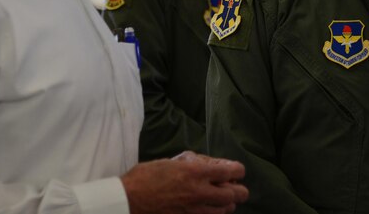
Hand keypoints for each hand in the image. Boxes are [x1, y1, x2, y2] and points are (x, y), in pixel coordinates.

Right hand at [121, 150, 248, 213]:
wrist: (130, 199)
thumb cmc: (147, 176)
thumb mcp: (171, 161)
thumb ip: (193, 163)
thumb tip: (209, 164)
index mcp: (195, 172)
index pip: (230, 172)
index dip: (238, 170)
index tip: (236, 170)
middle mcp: (199, 192)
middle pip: (235, 195)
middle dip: (239, 190)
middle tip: (233, 187)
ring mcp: (195, 210)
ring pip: (225, 210)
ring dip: (227, 203)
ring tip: (221, 199)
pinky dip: (213, 213)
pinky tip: (208, 209)